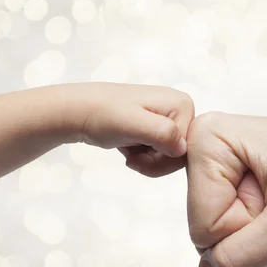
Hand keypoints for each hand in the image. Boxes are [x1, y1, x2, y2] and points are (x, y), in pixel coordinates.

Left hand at [62, 83, 194, 176]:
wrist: (78, 111)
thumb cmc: (101, 115)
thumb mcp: (132, 124)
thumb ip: (162, 134)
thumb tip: (182, 148)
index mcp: (182, 104)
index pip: (188, 148)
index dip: (163, 160)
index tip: (137, 158)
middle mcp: (181, 108)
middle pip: (181, 153)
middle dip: (156, 163)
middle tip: (131, 159)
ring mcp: (169, 117)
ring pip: (171, 156)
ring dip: (149, 161)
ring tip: (129, 152)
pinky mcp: (158, 125)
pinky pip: (161, 152)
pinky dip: (145, 157)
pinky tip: (129, 149)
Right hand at [186, 112, 266, 266]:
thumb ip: (245, 256)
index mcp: (208, 139)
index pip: (203, 227)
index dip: (248, 228)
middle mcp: (203, 146)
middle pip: (204, 230)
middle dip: (251, 230)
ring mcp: (215, 164)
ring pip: (217, 235)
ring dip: (257, 231)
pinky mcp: (227, 180)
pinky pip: (228, 230)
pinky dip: (259, 229)